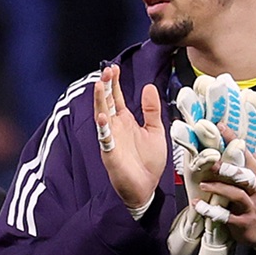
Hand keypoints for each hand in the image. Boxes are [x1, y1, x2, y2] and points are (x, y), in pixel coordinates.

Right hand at [94, 65, 168, 214]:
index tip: (114, 68)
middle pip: (107, 102)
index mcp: (125, 120)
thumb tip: (148, 87)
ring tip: (100, 85)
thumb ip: (151, 110)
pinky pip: (104, 139)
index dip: (115, 83)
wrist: (146, 187)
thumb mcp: (155, 130)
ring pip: (102, 116)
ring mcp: (110, 139)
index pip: (117, 97)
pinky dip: (103, 128)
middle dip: (106, 86)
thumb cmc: (148, 161)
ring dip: (100, 101)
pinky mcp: (110, 154)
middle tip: (107, 70)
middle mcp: (115, 127)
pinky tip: (103, 116)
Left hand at [189, 147, 255, 248]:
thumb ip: (246, 162)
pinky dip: (211, 211)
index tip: (220, 126)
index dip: (234, 140)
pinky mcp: (244, 222)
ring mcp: (252, 206)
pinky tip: (198, 205)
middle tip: (210, 161)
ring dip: (219, 188)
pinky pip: (227, 217)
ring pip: (236, 194)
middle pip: (245, 175)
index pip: (247, 154)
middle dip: (228, 167)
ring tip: (202, 184)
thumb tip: (235, 140)